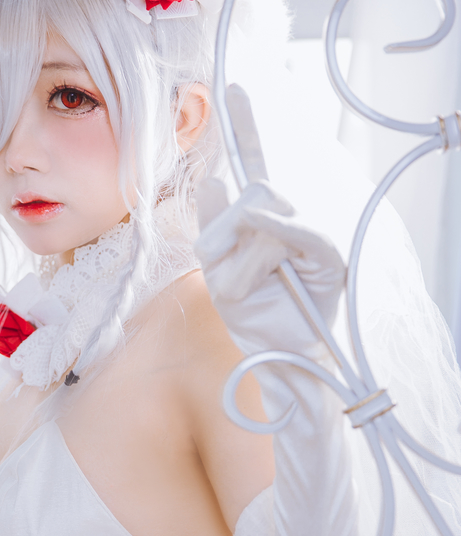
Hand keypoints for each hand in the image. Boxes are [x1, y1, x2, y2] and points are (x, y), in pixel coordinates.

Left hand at [194, 178, 344, 358]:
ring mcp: (309, 237)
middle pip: (257, 194)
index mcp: (264, 222)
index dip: (224, 211)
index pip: (245, 190)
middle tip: (218, 269)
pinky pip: (303, 233)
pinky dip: (279, 227)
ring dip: (246, 259)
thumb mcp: (218, 270)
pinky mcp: (326, 256)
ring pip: (270, 217)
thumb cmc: (253, 315)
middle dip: (228, 231)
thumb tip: (210, 180)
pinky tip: (258, 223)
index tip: (209, 246)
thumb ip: (213, 227)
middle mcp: (289, 223)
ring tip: (242, 292)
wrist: (277, 355)